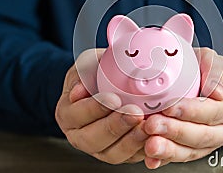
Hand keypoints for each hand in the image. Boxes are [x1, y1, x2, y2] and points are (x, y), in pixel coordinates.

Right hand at [55, 49, 147, 163]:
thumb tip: (79, 91)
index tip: (114, 99)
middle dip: (115, 126)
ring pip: (112, 153)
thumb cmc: (96, 73)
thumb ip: (84, 72)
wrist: (108, 84)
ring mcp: (99, 149)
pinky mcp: (119, 154)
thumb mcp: (88, 64)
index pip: (76, 115)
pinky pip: (131, 158)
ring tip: (146, 126)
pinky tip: (154, 136)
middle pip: (92, 139)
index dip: (95, 108)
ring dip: (131, 141)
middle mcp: (79, 136)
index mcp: (67, 114)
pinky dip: (143, 149)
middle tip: (134, 113)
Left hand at [143, 47, 222, 168]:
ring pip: (191, 151)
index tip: (170, 107)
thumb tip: (217, 92)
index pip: (213, 111)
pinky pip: (180, 157)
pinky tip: (151, 159)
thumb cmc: (205, 70)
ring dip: (169, 149)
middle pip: (202, 135)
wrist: (201, 81)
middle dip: (175, 131)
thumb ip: (214, 69)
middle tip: (153, 124)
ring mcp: (210, 143)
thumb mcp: (211, 60)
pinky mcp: (194, 150)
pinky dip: (164, 159)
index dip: (191, 111)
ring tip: (150, 144)